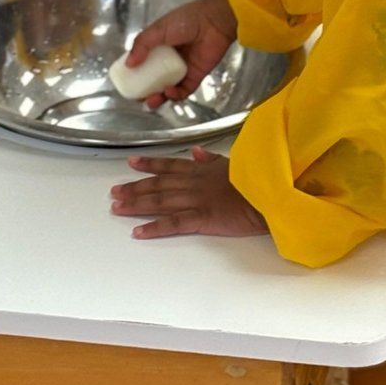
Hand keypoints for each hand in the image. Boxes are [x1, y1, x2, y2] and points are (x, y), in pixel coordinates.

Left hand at [110, 146, 268, 240]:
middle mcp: (194, 183)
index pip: (170, 166)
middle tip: (114, 191)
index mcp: (202, 170)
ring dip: (136, 204)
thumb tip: (198, 152)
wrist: (271, 193)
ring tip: (116, 208)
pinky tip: (137, 232)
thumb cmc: (257, 180)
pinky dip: (153, 227)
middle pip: (158, 185)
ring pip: (159, 201)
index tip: (131, 163)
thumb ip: (213, 160)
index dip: (149, 165)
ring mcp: (196, 200)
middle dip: (134, 187)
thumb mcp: (234, 163)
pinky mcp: (202, 218)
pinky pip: (173, 223)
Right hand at [125, 0, 237, 108]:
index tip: (127, 82)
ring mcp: (182, 69)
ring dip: (158, 97)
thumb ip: (142, 44)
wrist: (214, 22)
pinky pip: (183, 90)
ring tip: (151, 101)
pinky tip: (169, 92)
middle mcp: (169, 59)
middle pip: (154, 79)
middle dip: (145, 91)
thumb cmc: (185, 21)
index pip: (143, 62)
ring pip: (167, 88)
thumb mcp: (158, 29)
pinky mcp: (195, 77)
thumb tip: (128, 64)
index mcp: (159, 45)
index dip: (135, 73)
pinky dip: (175, 94)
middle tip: (138, 98)